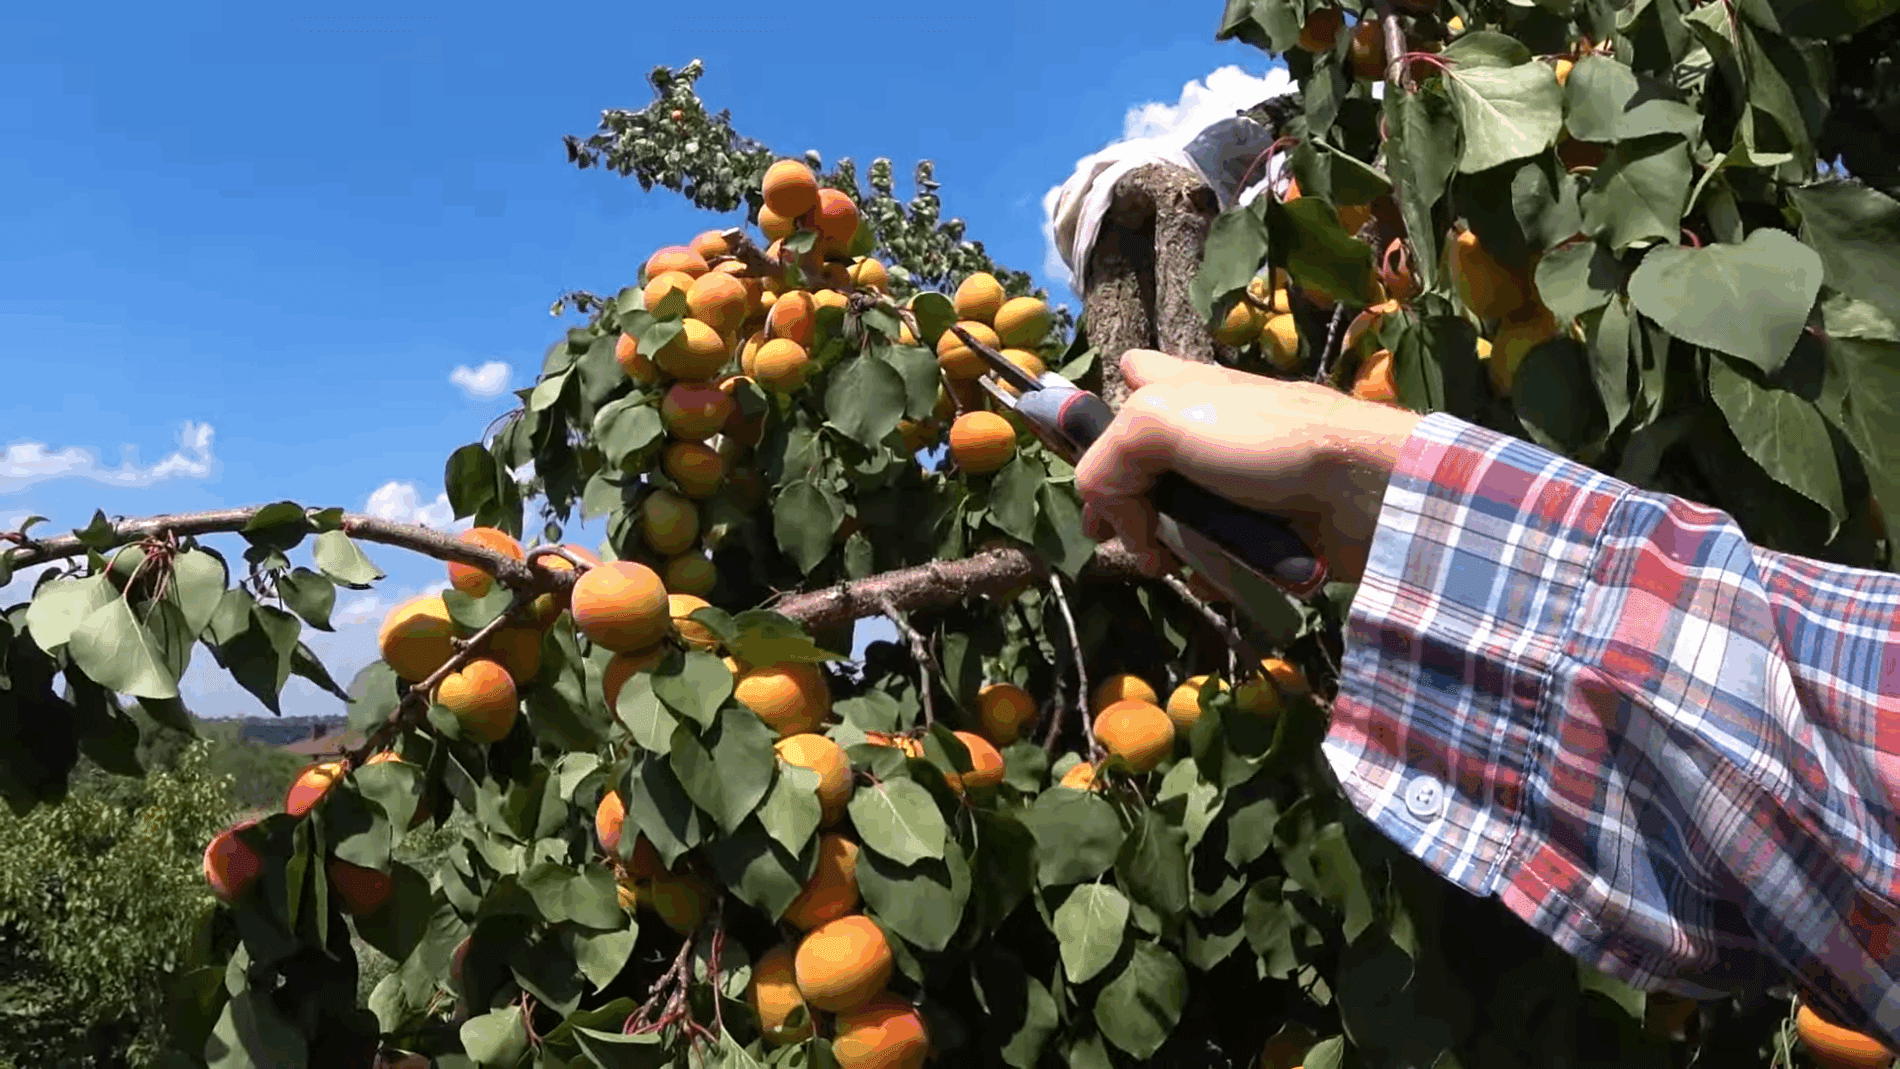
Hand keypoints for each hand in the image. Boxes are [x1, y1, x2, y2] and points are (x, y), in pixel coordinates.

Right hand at [1072, 350, 1423, 584]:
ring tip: (1171, 562)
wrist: (1363, 489)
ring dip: (1165, 548)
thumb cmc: (1262, 438)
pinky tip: (1214, 576)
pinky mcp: (1263, 529)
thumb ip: (1106, 460)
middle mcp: (1204, 429)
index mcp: (1180, 386)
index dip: (1103, 419)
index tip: (1099, 473)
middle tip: (1133, 537)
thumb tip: (1109, 517)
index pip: (1128, 378)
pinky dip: (1210, 571)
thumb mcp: (1158, 422)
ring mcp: (1234, 483)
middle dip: (1126, 509)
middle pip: (1140, 468)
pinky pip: (1216, 555)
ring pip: (1173, 520)